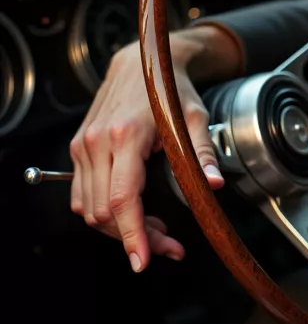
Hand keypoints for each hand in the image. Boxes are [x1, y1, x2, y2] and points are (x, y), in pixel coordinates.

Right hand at [69, 23, 240, 272]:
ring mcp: (83, 146)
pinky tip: (135, 214)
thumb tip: (213, 184)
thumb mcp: (196, 119)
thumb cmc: (169, 89)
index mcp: (126, 136)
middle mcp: (97, 142)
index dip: (133, 236)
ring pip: (90, 210)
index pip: (123, 200)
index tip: (142, 260)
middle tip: (169, 246)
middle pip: (105, 213)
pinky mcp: (78, 150)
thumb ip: (203, 154)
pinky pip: (83, 197)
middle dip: (136, 238)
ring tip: (157, 230)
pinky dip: (106, 214)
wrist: (141, 63)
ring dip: (121, 229)